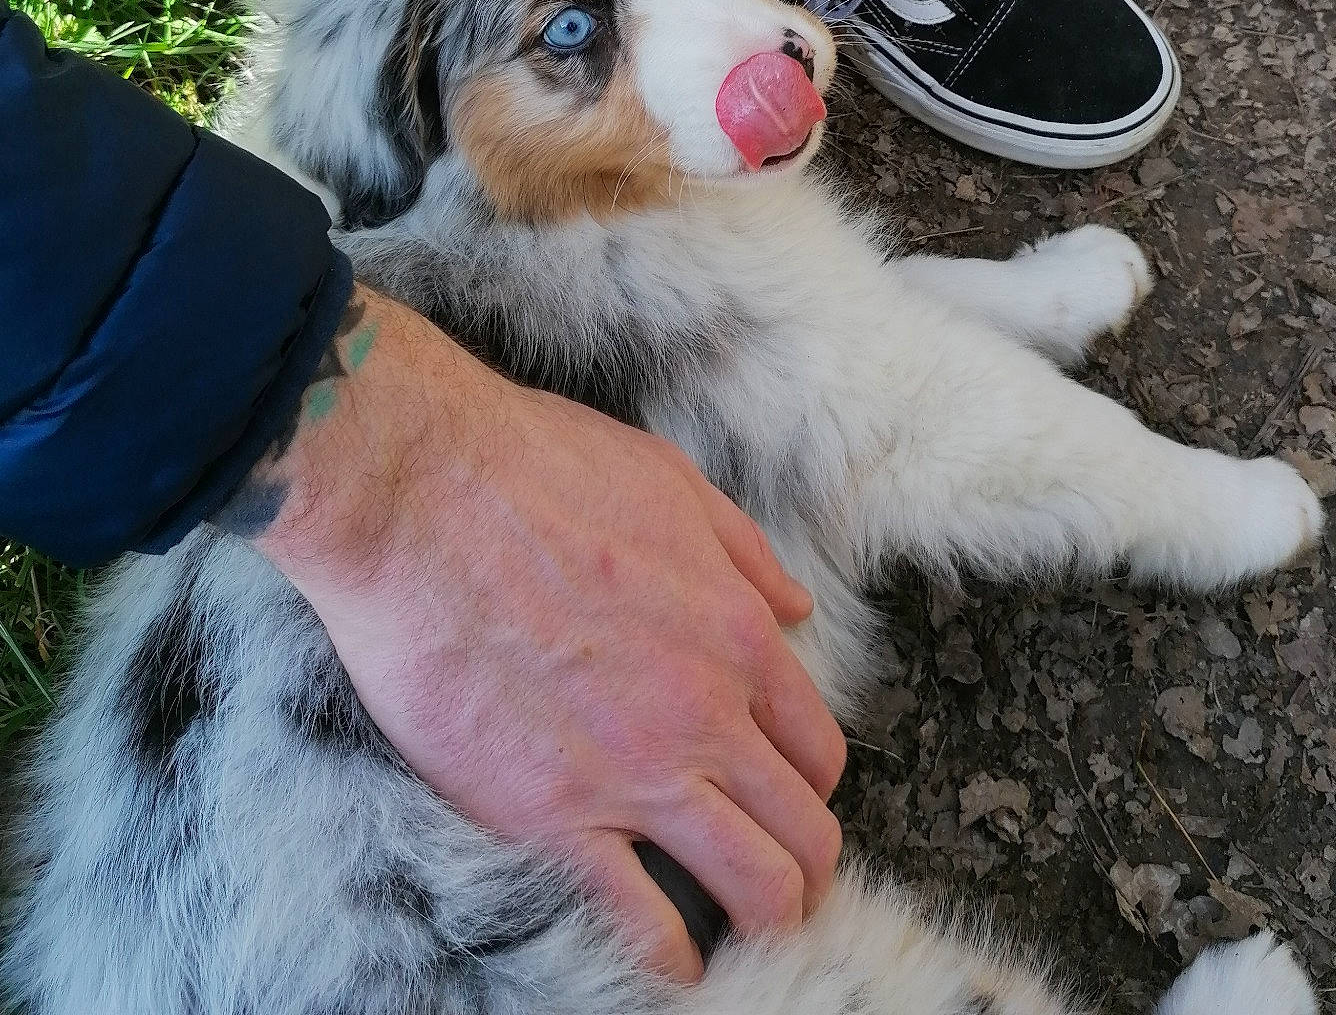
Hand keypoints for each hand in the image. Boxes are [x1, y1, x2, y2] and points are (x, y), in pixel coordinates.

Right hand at [237, 285, 845, 980]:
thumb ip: (743, 553)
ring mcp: (635, 772)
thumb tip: (796, 604)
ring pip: (756, 886)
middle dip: (807, 869)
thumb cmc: (537, 468)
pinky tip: (670, 966)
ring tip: (744, 935)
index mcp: (737, 632)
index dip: (809, 787)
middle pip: (805, 829)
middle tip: (782, 885)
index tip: (783, 801)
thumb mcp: (670, 480)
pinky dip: (669, 959)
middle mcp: (706, 712)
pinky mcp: (552, 816)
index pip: (816, 745)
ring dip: (765, 916)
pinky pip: (640, 922)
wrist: (422, 493)